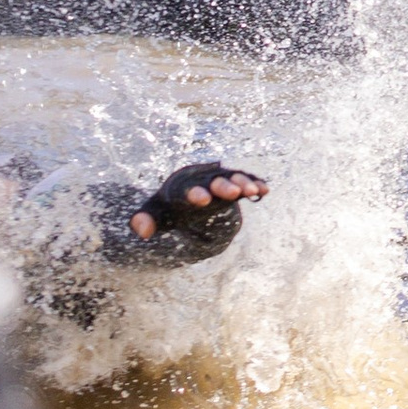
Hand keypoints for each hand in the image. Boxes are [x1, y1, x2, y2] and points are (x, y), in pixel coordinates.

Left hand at [130, 159, 268, 247]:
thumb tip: (142, 231)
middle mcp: (201, 178)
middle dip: (223, 185)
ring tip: (252, 191)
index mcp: (180, 185)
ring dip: (242, 183)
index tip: (203, 201)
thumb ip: (144, 221)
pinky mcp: (232, 181)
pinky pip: (244, 179)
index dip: (194, 193)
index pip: (186, 188)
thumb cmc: (168, 208)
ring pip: (231, 177)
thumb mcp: (154, 214)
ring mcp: (218, 178)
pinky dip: (254, 182)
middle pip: (212, 179)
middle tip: (233, 193)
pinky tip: (265, 189)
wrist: (184, 194)